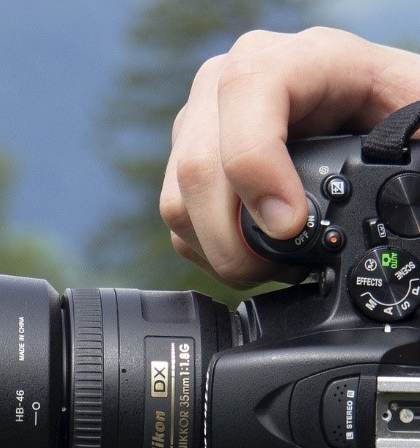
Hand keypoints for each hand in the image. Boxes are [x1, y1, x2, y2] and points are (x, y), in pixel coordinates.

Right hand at [162, 28, 419, 286]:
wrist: (367, 114)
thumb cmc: (395, 107)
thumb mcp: (416, 108)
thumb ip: (411, 140)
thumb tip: (401, 195)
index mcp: (298, 57)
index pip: (247, 92)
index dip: (257, 165)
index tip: (288, 227)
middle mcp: (230, 81)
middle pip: (200, 164)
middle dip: (235, 236)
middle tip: (279, 267)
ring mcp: (200, 121)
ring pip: (178, 199)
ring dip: (220, 250)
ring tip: (270, 266)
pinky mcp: (185, 158)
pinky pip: (176, 216)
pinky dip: (207, 249)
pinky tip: (250, 252)